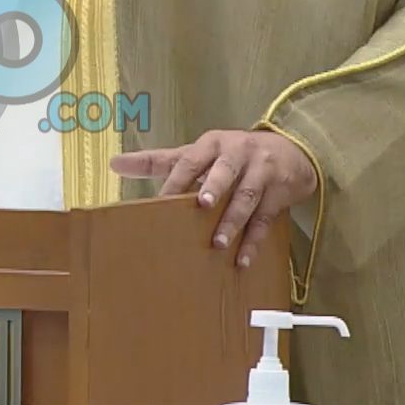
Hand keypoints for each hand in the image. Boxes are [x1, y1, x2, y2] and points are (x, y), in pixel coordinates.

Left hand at [110, 130, 316, 269]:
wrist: (289, 151)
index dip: (177, 178)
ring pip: (247, 197)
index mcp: (212, 144)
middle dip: (214, 186)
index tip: (161, 200)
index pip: (191, 160)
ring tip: (218, 244)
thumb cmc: (231, 155)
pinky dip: (254, 241)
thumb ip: (158, 161)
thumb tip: (115, 164)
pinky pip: (265, 220)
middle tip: (202, 205)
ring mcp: (261, 172)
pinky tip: (242, 260)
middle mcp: (238, 154)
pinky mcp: (279, 193)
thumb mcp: (197, 153)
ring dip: (233, 221)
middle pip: (225, 170)